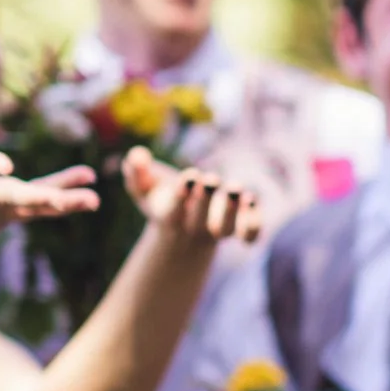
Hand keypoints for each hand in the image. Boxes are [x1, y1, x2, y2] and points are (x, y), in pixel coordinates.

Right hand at [0, 97, 97, 263]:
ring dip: (60, 203)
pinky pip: (34, 211)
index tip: (4, 164)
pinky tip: (91, 194)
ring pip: (26, 208)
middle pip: (2, 199)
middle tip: (58, 199)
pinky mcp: (1, 218)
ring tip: (93, 200)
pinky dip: (61, 202)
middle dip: (30, 197)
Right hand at [122, 147, 261, 244]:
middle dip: (206, 198)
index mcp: (170, 216)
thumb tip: (136, 156)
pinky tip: (253, 201)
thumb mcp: (142, 185)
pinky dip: (253, 225)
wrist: (181, 231)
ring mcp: (216, 228)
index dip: (183, 194)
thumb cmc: (159, 199)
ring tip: (237, 189)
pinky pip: (248, 234)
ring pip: (225, 228)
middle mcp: (195, 224)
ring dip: (233, 212)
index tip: (189, 176)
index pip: (176, 209)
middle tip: (210, 179)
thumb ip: (135, 170)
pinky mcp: (236, 227)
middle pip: (201, 218)